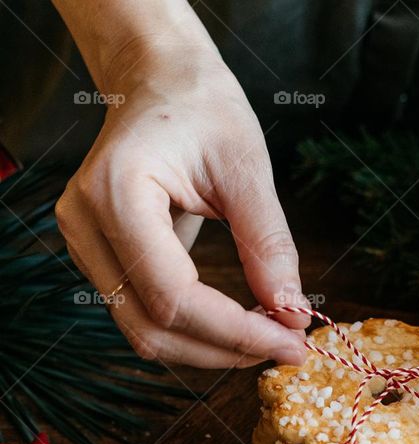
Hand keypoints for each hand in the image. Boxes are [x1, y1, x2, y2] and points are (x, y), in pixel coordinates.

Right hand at [56, 40, 307, 368]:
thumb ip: (268, 244)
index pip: (175, 297)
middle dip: (225, 350)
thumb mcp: (246, 166)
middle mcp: (86, 225)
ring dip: (210, 350)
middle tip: (287, 347)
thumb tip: (292, 315)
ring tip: (267, 337)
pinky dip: (194, 332)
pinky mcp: (98, 259)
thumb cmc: (200, 106)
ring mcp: (85, 245)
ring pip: (146, 334)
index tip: (293, 343)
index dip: (236, 332)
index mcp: (116, 192)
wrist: (156, 78)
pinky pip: (145, 317)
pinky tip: (237, 325)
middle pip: (154, 328)